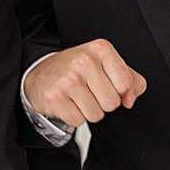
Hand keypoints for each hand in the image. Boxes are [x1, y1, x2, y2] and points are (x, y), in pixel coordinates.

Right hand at [24, 39, 145, 127]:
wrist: (39, 74)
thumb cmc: (76, 70)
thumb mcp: (107, 66)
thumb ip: (131, 81)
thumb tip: (129, 100)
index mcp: (101, 49)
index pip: (126, 84)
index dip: (117, 90)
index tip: (104, 83)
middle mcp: (84, 61)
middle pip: (112, 103)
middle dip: (102, 103)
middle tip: (88, 91)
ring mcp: (68, 79)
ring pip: (96, 115)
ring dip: (88, 111)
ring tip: (77, 97)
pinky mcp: (55, 97)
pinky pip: (78, 121)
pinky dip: (73, 117)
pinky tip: (66, 102)